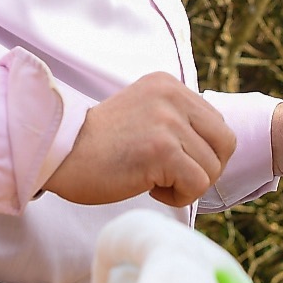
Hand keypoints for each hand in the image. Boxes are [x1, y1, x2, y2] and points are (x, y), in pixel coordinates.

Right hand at [43, 74, 238, 207]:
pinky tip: (150, 189)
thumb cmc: (99, 146)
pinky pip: (197, 184)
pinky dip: (178, 196)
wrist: (58, 154)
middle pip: (225, 144)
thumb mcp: (145, 114)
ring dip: (187, 185)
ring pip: (212, 168)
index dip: (202, 153)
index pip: (217, 125)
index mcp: (169, 85)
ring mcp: (168, 121)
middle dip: (205, 169)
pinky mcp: (162, 149)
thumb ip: (177, 120)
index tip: (170, 163)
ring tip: (152, 180)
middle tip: (171, 177)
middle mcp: (172, 96)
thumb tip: (217, 149)